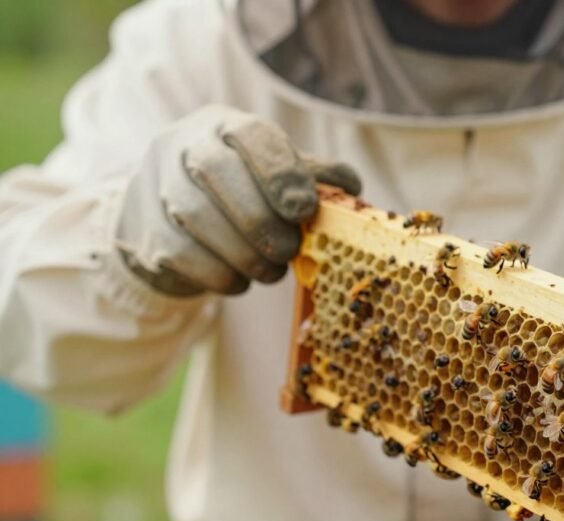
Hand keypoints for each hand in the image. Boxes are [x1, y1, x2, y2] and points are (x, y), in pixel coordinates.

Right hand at [116, 105, 360, 295]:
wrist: (171, 219)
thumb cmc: (241, 193)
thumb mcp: (279, 176)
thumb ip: (316, 177)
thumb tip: (351, 188)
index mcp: (225, 125)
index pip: (252, 135)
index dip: (281, 173)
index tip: (303, 210)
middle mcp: (183, 144)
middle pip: (216, 171)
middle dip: (260, 220)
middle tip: (289, 250)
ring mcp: (155, 183)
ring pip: (195, 215)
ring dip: (243, 253)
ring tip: (271, 272)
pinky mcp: (142, 228)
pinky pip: (179, 253)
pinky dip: (218, 274)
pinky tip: (239, 281)